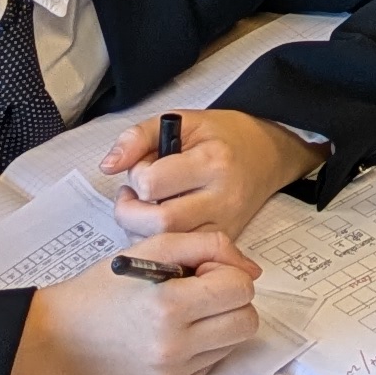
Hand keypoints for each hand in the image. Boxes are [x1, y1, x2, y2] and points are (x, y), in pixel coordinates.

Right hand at [8, 227, 260, 374]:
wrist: (58, 339)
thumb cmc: (103, 289)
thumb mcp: (151, 246)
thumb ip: (207, 245)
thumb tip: (252, 271)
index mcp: (169, 305)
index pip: (240, 289)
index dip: (226, 274)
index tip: (201, 273)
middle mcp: (173, 347)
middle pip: (246, 322)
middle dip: (231, 302)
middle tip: (199, 293)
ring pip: (231, 345)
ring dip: (217, 326)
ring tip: (182, 315)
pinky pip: (208, 368)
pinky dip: (199, 350)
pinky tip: (170, 338)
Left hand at [89, 107, 318, 245]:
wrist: (267, 154)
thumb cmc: (222, 135)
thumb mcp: (181, 120)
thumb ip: (139, 137)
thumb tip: (108, 166)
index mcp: (211, 161)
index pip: (153, 183)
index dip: (137, 177)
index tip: (144, 168)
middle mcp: (222, 197)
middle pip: (161, 223)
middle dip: (131, 213)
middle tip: (131, 198)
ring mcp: (226, 223)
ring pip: (172, 244)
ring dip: (144, 232)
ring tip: (145, 210)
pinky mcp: (227, 240)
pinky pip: (186, 253)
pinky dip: (164, 244)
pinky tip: (161, 225)